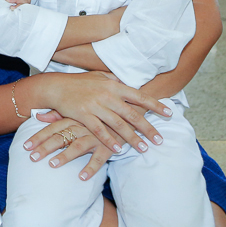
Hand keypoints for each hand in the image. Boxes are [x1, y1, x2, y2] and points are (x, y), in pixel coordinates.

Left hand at [25, 117, 116, 180]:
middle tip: (32, 157)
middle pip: (60, 137)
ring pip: (77, 146)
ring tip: (52, 164)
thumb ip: (57, 115)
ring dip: (64, 156)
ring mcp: (95, 136)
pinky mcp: (108, 146)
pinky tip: (82, 177)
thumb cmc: (97, 116)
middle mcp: (82, 127)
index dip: (38, 137)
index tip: (25, 147)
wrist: (126, 114)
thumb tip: (38, 116)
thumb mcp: (77, 113)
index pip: (51, 129)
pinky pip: (99, 158)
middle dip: (45, 147)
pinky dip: (91, 167)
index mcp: (73, 119)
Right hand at [32, 71, 170, 156]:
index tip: (170, 113)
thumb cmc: (78, 82)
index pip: (139, 96)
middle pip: (132, 114)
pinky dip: (110, 140)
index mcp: (113, 86)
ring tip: (144, 148)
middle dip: (148, 128)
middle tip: (159, 140)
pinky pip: (99, 130)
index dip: (156, 105)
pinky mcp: (83, 115)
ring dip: (132, 138)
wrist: (56, 86)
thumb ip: (114, 81)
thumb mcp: (98, 77)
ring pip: (119, 125)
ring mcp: (95, 106)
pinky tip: (118, 149)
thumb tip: (128, 82)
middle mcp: (107, 96)